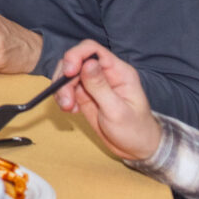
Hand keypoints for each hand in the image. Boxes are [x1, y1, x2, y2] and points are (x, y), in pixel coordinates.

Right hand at [55, 39, 165, 163]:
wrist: (137, 149)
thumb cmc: (134, 130)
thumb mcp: (117, 110)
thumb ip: (100, 87)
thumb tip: (87, 63)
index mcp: (118, 71)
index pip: (92, 50)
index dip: (76, 56)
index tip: (68, 73)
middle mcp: (104, 73)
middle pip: (75, 61)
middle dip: (65, 78)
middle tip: (66, 101)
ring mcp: (93, 84)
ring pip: (68, 75)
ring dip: (62, 90)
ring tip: (68, 108)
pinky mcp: (85, 95)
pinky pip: (67, 88)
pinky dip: (63, 98)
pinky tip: (71, 111)